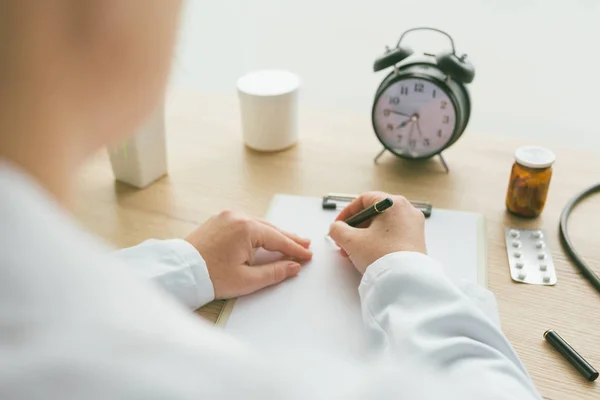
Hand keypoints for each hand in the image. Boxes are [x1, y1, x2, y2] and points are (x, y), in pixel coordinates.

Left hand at [186, 210, 311, 298]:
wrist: (179, 272)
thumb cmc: (209, 277)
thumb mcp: (246, 280)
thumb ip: (275, 272)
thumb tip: (293, 266)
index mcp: (245, 228)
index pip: (278, 239)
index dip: (295, 248)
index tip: (308, 255)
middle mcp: (237, 216)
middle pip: (270, 229)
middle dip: (288, 238)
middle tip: (305, 244)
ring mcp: (226, 216)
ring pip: (258, 225)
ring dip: (273, 234)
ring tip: (289, 241)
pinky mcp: (218, 220)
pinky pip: (245, 223)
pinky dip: (258, 231)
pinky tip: (266, 237)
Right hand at [328, 191, 425, 273]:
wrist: (405, 280)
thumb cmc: (382, 256)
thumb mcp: (352, 241)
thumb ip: (338, 229)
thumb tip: (336, 228)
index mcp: (394, 203)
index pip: (364, 199)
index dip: (347, 212)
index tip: (338, 225)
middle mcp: (407, 210)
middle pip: (373, 214)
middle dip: (355, 228)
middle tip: (344, 241)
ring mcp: (414, 226)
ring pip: (382, 226)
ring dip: (364, 237)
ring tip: (353, 252)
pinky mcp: (416, 240)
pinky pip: (392, 235)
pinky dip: (378, 242)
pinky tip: (367, 256)